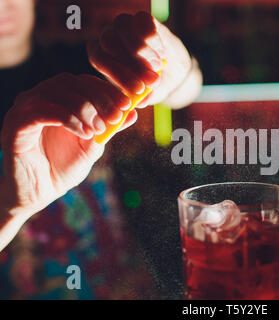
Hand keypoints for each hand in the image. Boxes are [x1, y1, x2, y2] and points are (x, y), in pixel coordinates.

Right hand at [0, 73, 133, 217]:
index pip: (83, 82)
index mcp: (57, 100)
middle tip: (116, 115)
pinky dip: (67, 118)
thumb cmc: (62, 168)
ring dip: (83, 107)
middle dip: (98, 97)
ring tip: (99, 128)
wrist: (36, 194)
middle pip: (70, 81)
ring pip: (55, 91)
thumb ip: (108, 128)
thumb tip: (133, 112)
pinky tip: (84, 133)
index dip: (107, 90)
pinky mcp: (16, 125)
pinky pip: (41, 112)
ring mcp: (24, 109)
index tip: (128, 103)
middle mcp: (38, 99)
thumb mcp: (92, 146)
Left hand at [87, 11, 192, 108]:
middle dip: (130, 63)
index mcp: (102, 57)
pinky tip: (162, 55)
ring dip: (141, 49)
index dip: (117, 73)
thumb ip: (142, 97)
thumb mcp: (146, 96)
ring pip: (123, 26)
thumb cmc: (151, 86)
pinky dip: (153, 39)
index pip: (99, 58)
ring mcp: (124, 26)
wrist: (172, 74)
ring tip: (158, 67)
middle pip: (108, 41)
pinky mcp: (142, 19)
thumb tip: (140, 101)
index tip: (138, 89)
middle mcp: (108, 38)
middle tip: (150, 81)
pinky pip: (143, 21)